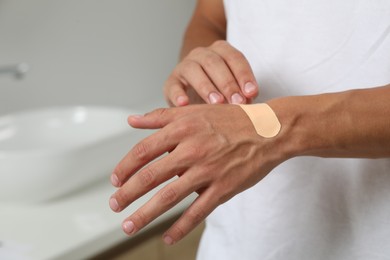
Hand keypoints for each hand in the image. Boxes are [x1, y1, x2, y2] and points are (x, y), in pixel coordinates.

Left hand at [109, 104, 285, 244]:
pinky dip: (181, 227)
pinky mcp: (223, 188)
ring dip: (146, 214)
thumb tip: (133, 120)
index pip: (143, 151)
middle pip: (151, 176)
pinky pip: (198, 211)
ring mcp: (208, 170)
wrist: (268, 130)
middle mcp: (192, 149)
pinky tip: (167, 237)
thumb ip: (161, 116)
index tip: (115, 180)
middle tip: (114, 205)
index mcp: (182, 128)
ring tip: (129, 226)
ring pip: (170, 197)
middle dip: (128, 193)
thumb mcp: (194, 111)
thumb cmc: (230, 119)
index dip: (125, 167)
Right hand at [164, 40, 258, 106]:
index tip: (252, 92)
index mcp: (220, 50)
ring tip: (217, 103)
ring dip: (207, 87)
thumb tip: (250, 101)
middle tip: (237, 101)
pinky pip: (173, 86)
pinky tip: (185, 104)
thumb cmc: (220, 89)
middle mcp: (201, 54)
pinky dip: (178, 94)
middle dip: (228, 83)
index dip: (244, 74)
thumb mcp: (233, 87)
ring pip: (194, 70)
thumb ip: (242, 92)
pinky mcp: (171, 82)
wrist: (192, 89)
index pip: (234, 58)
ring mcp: (184, 66)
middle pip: (214, 63)